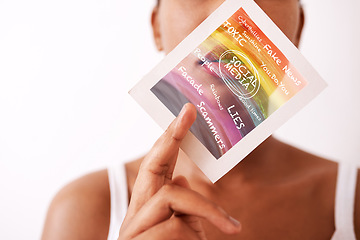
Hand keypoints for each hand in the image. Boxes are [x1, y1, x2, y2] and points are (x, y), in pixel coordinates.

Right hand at [118, 103, 240, 239]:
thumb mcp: (188, 231)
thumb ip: (184, 207)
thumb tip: (180, 180)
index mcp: (149, 209)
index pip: (158, 166)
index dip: (171, 138)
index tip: (187, 113)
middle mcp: (135, 215)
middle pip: (151, 165)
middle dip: (171, 135)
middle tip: (189, 109)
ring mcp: (132, 229)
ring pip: (171, 196)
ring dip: (206, 211)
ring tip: (229, 229)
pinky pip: (173, 227)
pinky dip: (193, 238)